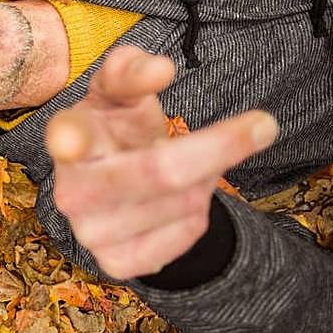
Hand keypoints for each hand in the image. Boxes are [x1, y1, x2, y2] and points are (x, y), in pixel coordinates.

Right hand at [46, 45, 278, 278]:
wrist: (116, 185)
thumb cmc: (118, 129)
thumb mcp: (121, 91)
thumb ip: (133, 70)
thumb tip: (161, 69)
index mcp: (69, 135)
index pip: (68, 135)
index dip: (70, 139)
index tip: (72, 139)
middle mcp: (71, 189)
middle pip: (161, 171)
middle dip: (221, 146)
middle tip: (264, 125)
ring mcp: (90, 232)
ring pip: (185, 202)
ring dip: (206, 179)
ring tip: (192, 166)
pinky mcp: (115, 263)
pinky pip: (187, 234)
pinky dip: (200, 213)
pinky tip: (182, 201)